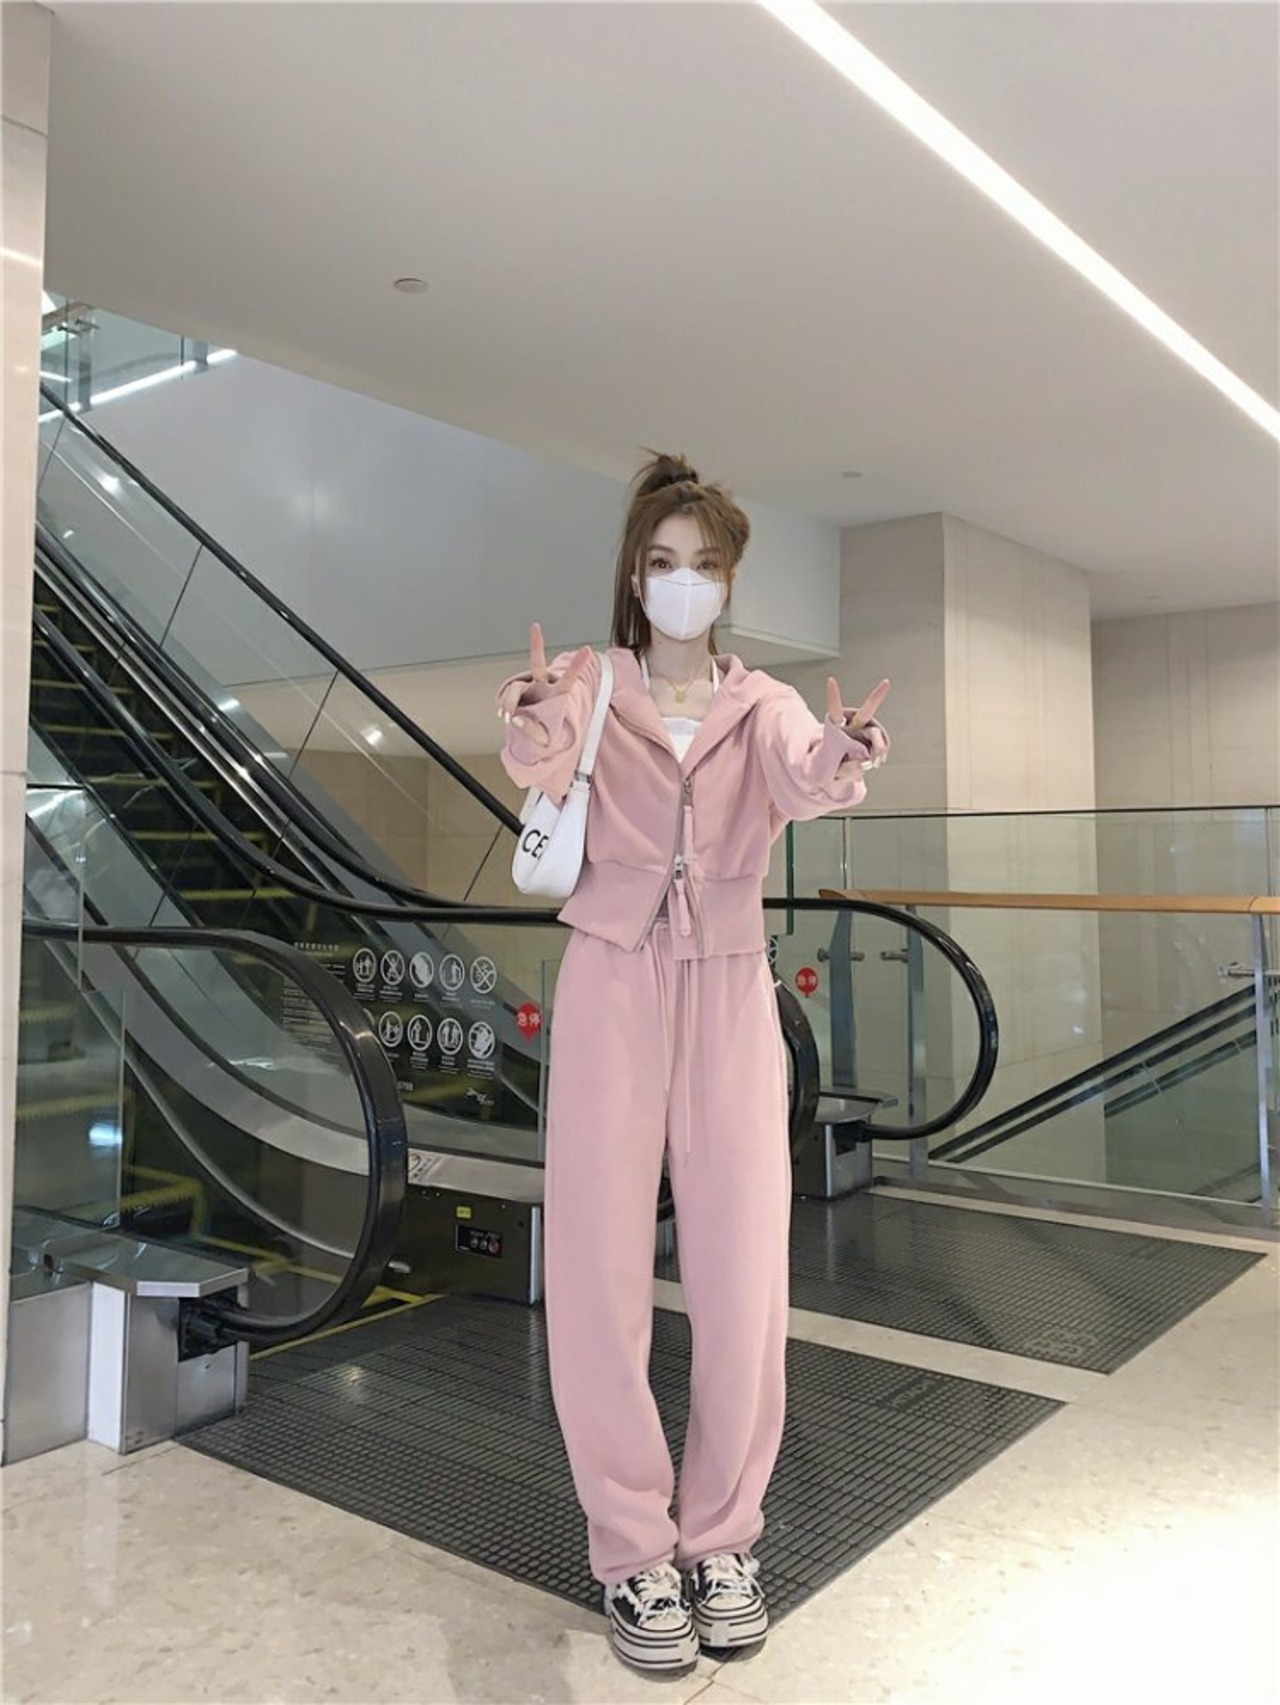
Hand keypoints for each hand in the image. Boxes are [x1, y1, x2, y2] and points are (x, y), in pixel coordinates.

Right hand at [497, 624, 593, 748]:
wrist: (532, 739)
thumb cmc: (545, 736)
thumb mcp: (543, 739)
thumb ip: (531, 730)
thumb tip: (516, 719)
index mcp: (558, 696)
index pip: (569, 679)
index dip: (577, 665)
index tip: (587, 649)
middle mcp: (543, 688)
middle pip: (537, 665)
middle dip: (536, 645)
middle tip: (535, 627)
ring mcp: (528, 689)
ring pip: (515, 688)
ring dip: (509, 701)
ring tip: (506, 717)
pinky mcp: (515, 693)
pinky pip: (505, 695)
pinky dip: (503, 705)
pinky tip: (504, 715)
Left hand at [827, 676, 889, 765]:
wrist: (841, 769)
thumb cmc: (833, 764)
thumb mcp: (832, 769)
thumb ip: (847, 767)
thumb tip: (865, 763)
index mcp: (836, 727)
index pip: (834, 710)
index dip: (833, 696)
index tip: (830, 679)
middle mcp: (853, 725)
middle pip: (866, 712)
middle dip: (877, 697)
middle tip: (887, 682)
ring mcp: (865, 732)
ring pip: (876, 736)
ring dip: (877, 751)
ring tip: (872, 763)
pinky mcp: (875, 741)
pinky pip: (881, 747)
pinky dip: (879, 757)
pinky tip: (875, 762)